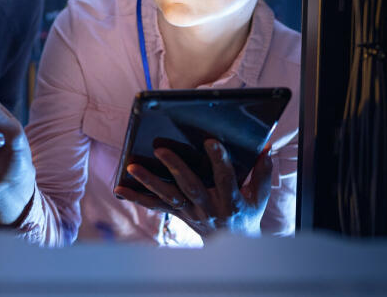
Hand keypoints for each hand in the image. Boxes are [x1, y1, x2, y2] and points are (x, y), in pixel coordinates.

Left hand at [114, 140, 272, 237]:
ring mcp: (190, 212)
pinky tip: (120, 189)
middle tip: (160, 149)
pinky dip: (136, 197)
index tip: (211, 142)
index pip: (226, 178)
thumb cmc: (247, 213)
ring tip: (132, 167)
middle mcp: (208, 207)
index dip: (219, 160)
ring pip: (168, 197)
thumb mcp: (260, 195)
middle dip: (175, 168)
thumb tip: (266, 147)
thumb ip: (263, 171)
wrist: (232, 243)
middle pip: (190, 187)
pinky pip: (155, 206)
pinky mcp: (178, 214)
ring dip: (149, 182)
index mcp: (230, 201)